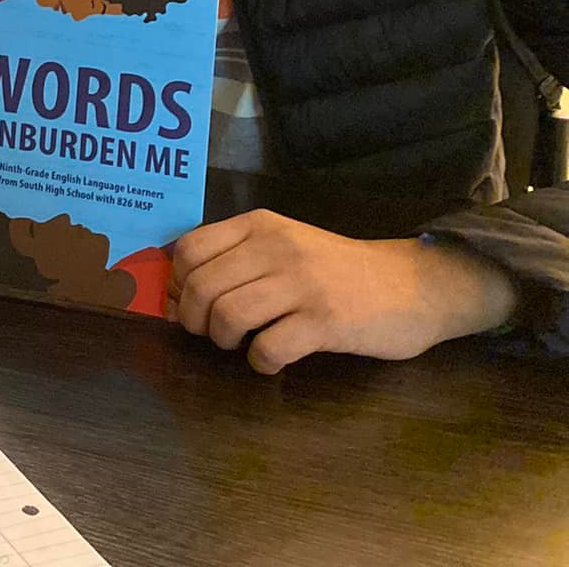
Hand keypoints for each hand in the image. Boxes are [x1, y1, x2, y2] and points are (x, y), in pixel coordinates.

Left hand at [166, 210, 516, 374]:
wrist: (413, 285)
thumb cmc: (337, 270)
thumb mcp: (284, 247)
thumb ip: (236, 260)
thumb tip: (175, 294)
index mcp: (259, 225)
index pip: (190, 249)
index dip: (176, 283)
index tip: (184, 304)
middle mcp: (276, 248)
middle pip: (202, 286)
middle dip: (194, 319)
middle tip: (211, 333)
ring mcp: (302, 284)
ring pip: (228, 315)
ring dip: (223, 340)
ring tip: (240, 344)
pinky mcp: (326, 321)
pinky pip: (269, 347)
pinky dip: (260, 362)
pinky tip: (270, 360)